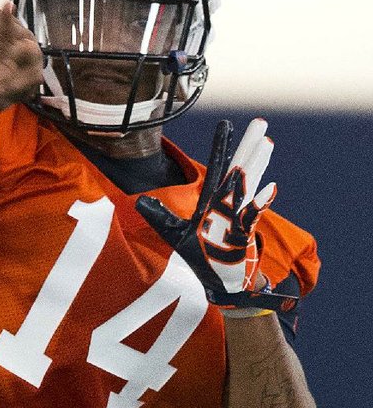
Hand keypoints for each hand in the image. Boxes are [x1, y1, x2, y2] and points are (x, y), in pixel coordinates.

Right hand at [0, 0, 43, 132]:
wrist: (24, 67)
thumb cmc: (7, 87)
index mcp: (21, 82)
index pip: (6, 87)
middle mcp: (27, 60)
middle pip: (18, 57)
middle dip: (8, 48)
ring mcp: (19, 40)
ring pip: (11, 30)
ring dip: (7, 19)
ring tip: (5, 5)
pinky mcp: (8, 25)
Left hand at [136, 119, 290, 315]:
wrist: (222, 285)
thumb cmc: (202, 259)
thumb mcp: (175, 235)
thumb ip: (161, 216)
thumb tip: (139, 202)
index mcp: (211, 202)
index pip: (217, 168)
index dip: (221, 146)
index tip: (226, 123)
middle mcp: (226, 206)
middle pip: (238, 171)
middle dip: (248, 147)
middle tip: (261, 122)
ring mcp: (237, 220)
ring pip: (246, 188)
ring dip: (256, 166)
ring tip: (267, 143)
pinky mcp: (242, 238)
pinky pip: (251, 218)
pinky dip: (259, 204)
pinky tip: (269, 188)